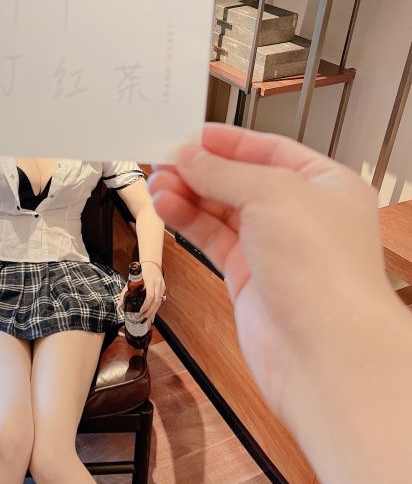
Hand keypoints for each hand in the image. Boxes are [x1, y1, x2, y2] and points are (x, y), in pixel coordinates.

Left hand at [116, 262, 164, 322]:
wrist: (151, 264)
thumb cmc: (140, 272)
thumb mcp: (131, 281)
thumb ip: (125, 293)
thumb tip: (120, 305)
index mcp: (149, 281)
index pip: (150, 296)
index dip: (146, 305)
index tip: (141, 312)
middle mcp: (157, 283)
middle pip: (156, 301)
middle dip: (149, 312)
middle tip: (143, 318)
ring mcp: (161, 286)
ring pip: (159, 302)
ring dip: (153, 312)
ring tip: (147, 319)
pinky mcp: (163, 288)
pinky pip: (160, 300)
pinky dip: (156, 308)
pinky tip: (152, 314)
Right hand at [148, 123, 395, 423]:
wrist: (322, 348)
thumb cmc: (322, 269)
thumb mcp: (272, 194)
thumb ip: (225, 172)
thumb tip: (191, 156)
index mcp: (327, 186)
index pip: (271, 151)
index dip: (230, 141)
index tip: (190, 135)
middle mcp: (303, 217)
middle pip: (243, 181)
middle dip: (203, 170)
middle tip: (164, 159)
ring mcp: (276, 251)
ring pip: (224, 213)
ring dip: (189, 196)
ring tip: (156, 184)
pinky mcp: (250, 282)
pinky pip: (215, 242)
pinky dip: (190, 223)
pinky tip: (167, 208)